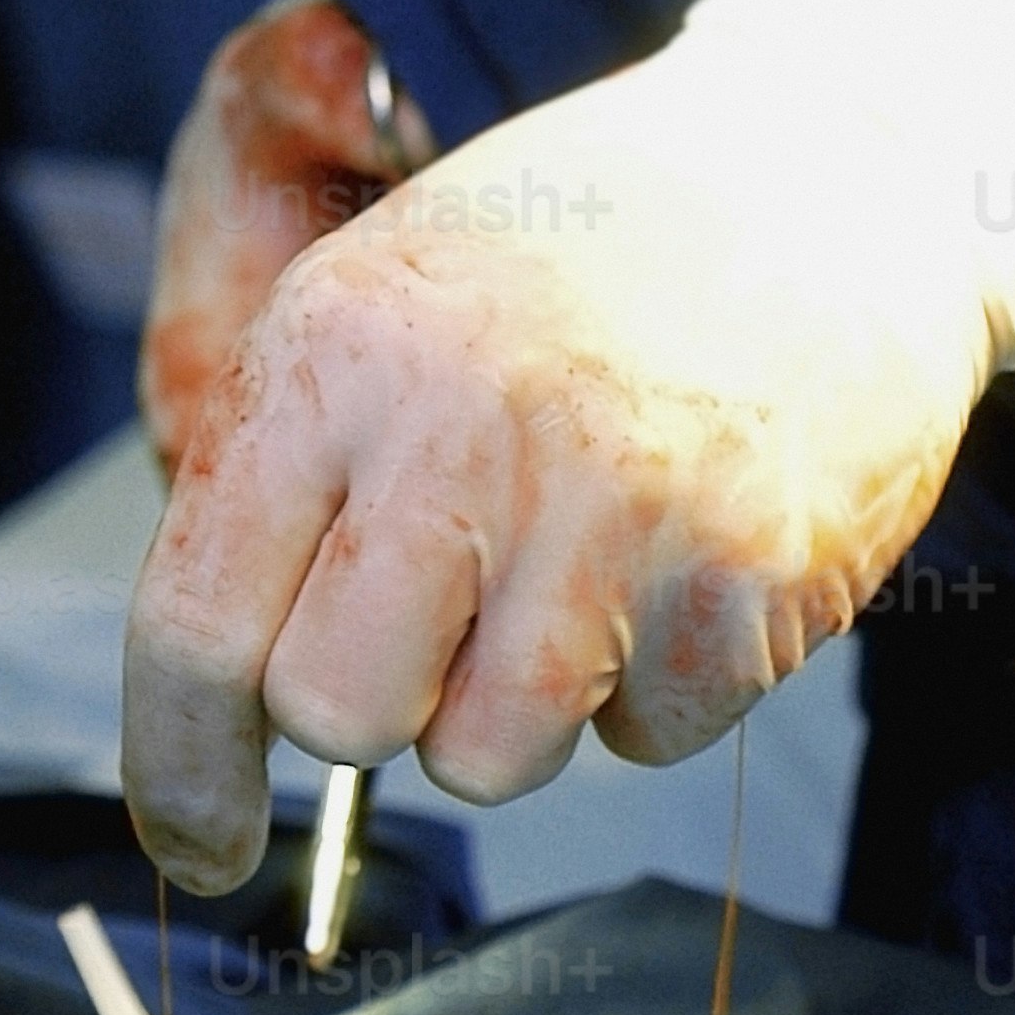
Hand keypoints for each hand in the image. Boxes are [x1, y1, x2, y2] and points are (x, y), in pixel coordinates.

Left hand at [123, 58, 986, 881]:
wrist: (833, 170)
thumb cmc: (586, 250)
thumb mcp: (386, 294)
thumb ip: (292, 476)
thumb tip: (223, 697)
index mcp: (336, 353)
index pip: (196, 619)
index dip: (181, 764)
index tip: (198, 843)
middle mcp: (460, 430)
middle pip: (337, 714)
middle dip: (377, 705)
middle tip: (445, 614)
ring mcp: (613, 510)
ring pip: (488, 759)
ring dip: (516, 705)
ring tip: (575, 557)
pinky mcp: (746, 580)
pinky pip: (642, 741)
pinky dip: (651, 685)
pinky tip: (677, 549)